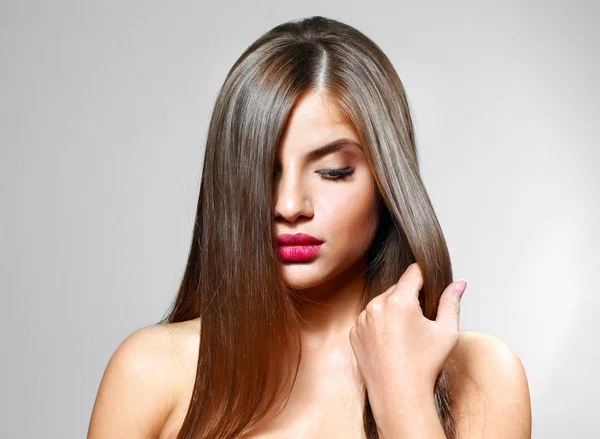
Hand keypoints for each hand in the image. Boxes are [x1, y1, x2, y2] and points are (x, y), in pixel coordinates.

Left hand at [349, 263, 466, 406]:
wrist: (399, 395)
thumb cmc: (424, 366)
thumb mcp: (446, 332)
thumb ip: (451, 302)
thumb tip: (458, 283)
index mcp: (399, 301)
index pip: (413, 272)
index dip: (425, 275)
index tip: (430, 282)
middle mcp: (376, 305)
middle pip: (397, 288)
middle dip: (410, 297)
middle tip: (421, 321)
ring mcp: (362, 319)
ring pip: (382, 303)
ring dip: (393, 310)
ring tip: (406, 336)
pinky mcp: (354, 332)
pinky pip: (369, 318)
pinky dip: (379, 324)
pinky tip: (391, 342)